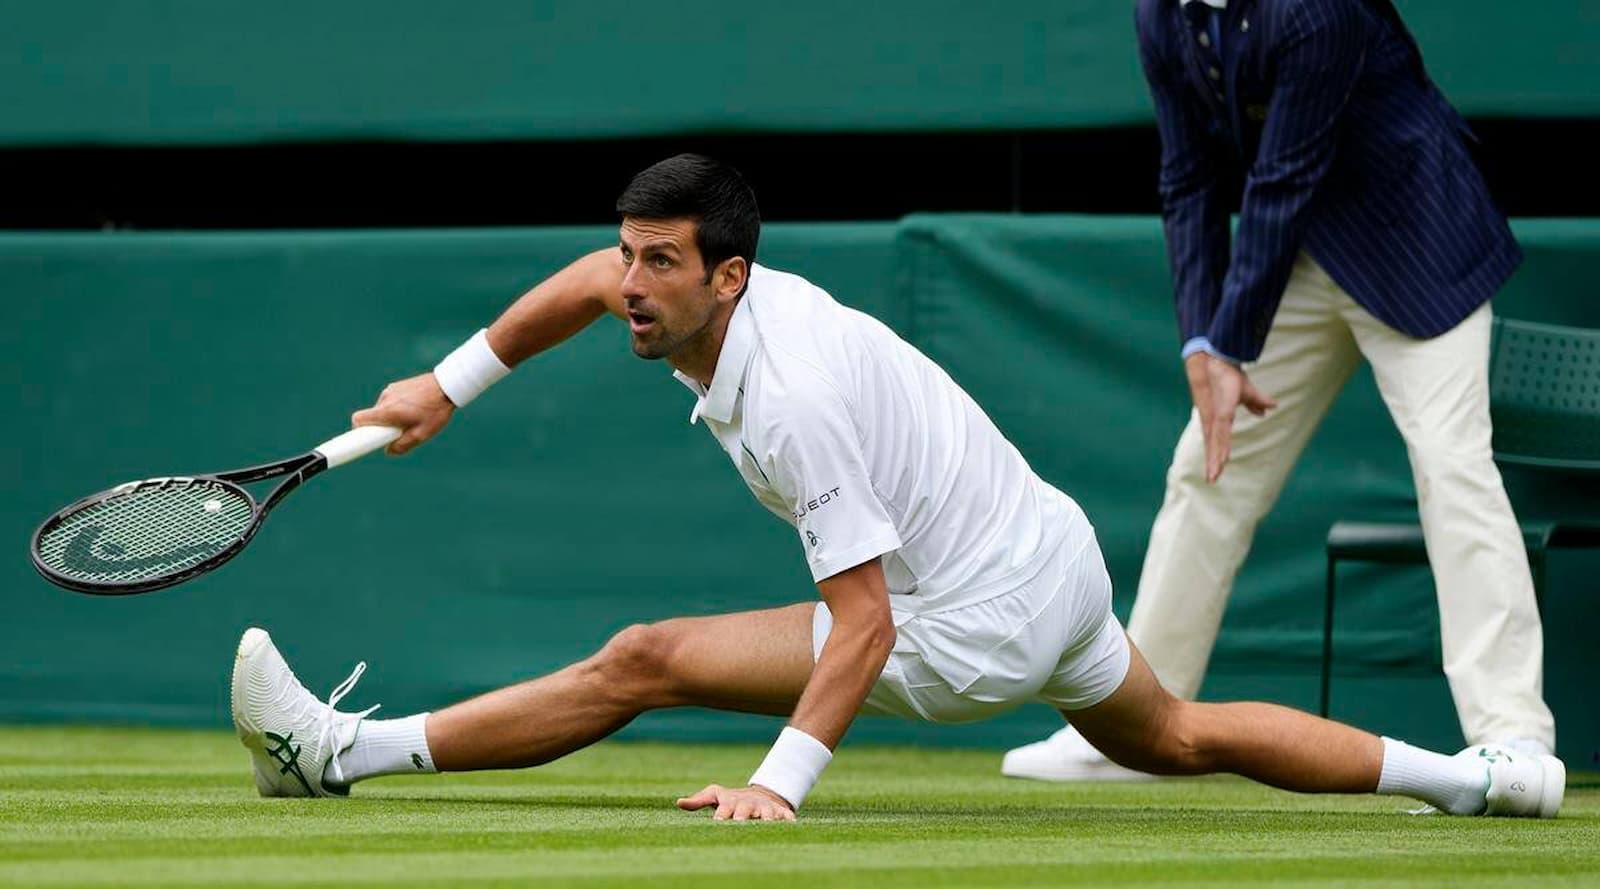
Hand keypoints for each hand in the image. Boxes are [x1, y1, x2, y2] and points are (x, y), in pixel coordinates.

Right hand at [350, 372, 455, 454]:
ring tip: (413, 418)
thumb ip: (403, 445)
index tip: (363, 440)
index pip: (358, 420)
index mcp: (387, 411)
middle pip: (372, 417)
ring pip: (382, 409)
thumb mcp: (422, 434)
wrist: (447, 386)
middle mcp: (385, 399)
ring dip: (391, 417)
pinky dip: (396, 408)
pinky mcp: (397, 385)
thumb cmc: (435, 411)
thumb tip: (389, 450)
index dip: (357, 432)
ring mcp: (390, 390)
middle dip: (381, 427)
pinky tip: (415, 409)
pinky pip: (390, 401)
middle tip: (399, 432)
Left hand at [676, 784, 795, 821]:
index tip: (718, 822)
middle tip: (740, 825)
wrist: (760, 794)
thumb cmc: (732, 799)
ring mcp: (765, 808)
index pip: (725, 809)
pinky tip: (790, 825)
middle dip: (743, 817)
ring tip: (766, 826)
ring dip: (766, 820)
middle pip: (746, 812)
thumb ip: (698, 800)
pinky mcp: (780, 812)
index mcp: (731, 802)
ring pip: (767, 814)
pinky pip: (786, 816)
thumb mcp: (715, 796)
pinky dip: (788, 820)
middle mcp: (748, 804)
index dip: (722, 816)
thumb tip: (679, 803)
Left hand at [1183, 353, 1276, 482]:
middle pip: (1214, 446)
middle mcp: (1215, 421)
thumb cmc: (1230, 376)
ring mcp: (1216, 417)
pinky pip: (1220, 433)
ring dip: (1215, 460)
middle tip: (1212, 480)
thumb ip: (1257, 402)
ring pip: (1216, 443)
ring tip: (1213, 476)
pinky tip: (1220, 458)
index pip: (1219, 440)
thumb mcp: (1248, 393)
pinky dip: (1220, 446)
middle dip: (1214, 463)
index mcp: (1220, 419)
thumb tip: (1268, 409)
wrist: (1220, 362)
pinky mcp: (1220, 413)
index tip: (1217, 468)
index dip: (1218, 453)